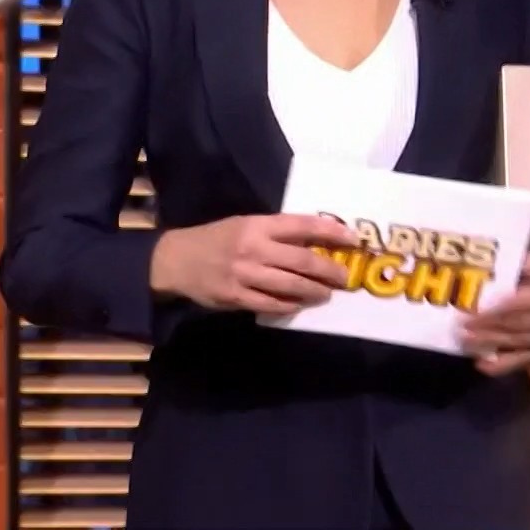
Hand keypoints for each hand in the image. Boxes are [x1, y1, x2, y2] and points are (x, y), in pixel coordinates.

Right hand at [150, 214, 357, 315]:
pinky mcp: (236, 297)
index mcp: (257, 225)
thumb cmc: (215, 238)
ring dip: (314, 291)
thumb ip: (274, 233)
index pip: (302, 225)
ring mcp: (245, 274)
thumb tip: (313, 242)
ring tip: (326, 294)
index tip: (352, 239)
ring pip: (291, 285)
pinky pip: (271, 304)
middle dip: (329, 270)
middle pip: (302, 260)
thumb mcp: (243, 224)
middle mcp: (254, 248)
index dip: (330, 231)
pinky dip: (289, 305)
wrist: (176, 260)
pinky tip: (299, 305)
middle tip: (344, 278)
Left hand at [458, 251, 529, 375]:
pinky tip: (483, 366)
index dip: (489, 312)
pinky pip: (525, 361)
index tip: (465, 314)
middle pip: (510, 327)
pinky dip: (503, 366)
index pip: (512, 307)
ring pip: (514, 344)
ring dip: (488, 344)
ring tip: (464, 344)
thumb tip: (498, 265)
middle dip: (483, 330)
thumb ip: (526, 264)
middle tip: (458, 330)